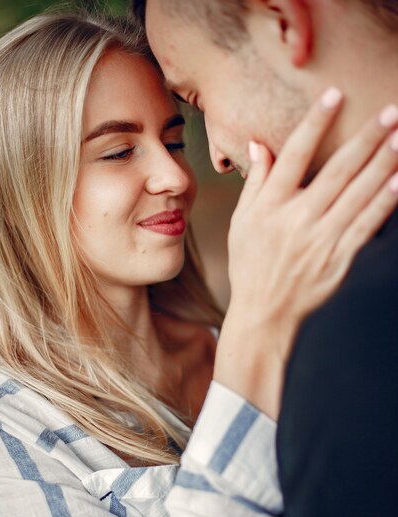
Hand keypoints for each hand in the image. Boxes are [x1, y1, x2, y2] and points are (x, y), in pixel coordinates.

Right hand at [214, 89, 397, 418]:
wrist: (263, 313)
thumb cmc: (250, 265)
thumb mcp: (241, 223)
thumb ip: (255, 182)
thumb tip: (259, 145)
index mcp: (269, 208)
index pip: (293, 157)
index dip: (314, 124)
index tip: (334, 95)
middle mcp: (297, 220)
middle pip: (336, 172)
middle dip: (366, 139)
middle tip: (390, 111)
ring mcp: (321, 240)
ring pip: (358, 195)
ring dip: (383, 164)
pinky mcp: (339, 259)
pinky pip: (367, 225)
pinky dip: (386, 202)